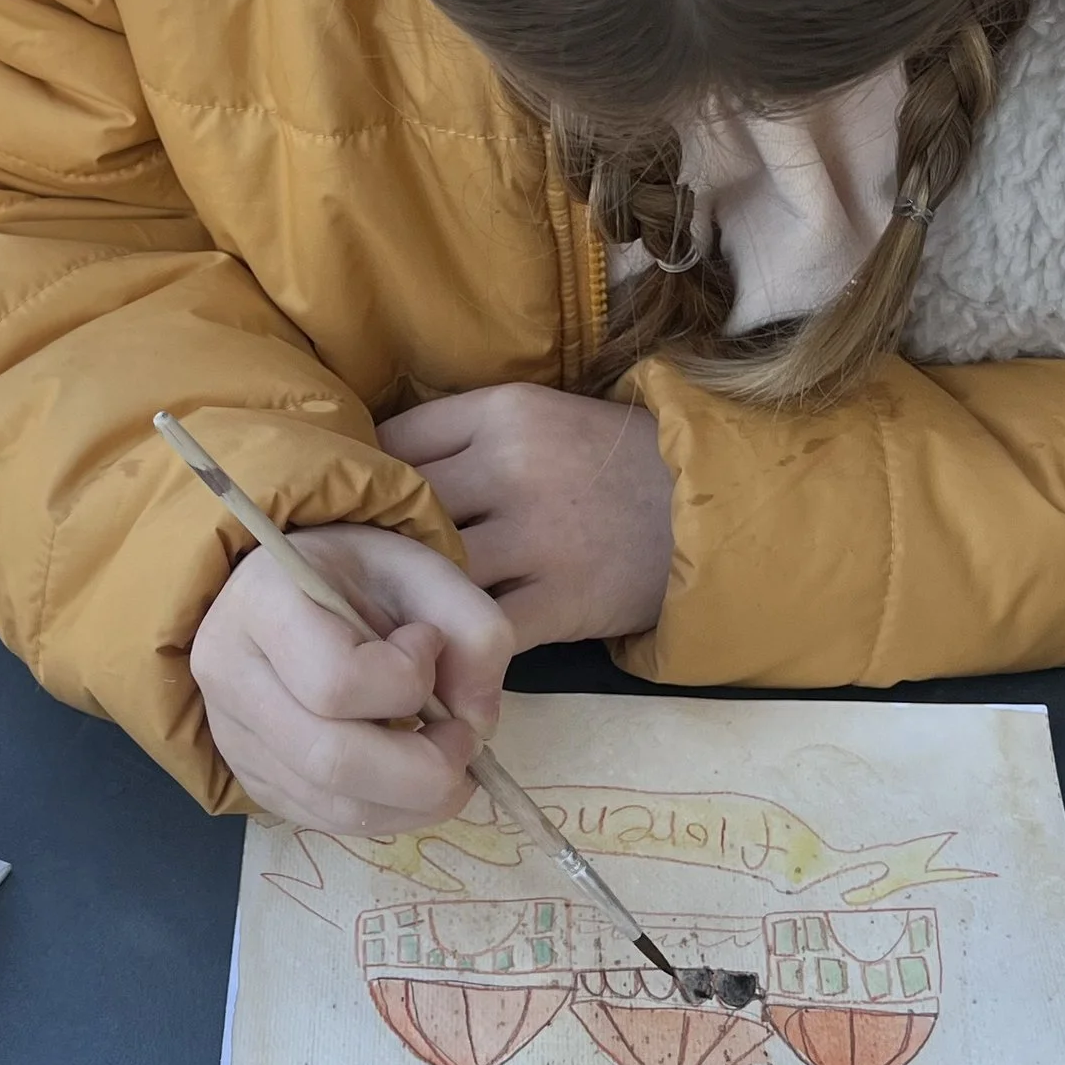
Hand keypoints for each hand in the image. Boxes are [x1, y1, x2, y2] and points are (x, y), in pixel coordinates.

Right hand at [191, 522, 511, 835]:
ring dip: (415, 800)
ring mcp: (233, 734)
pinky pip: (327, 819)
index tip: (428, 644)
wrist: (295, 592)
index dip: (408, 681)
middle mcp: (228, 674)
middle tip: (464, 740)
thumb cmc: (358, 575)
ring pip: (333, 805)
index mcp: (261, 601)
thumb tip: (479, 723)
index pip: (337, 681)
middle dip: (425, 768)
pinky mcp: (252, 777)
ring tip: (446, 758)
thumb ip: (475, 632)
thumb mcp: (427, 572)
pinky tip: (410, 775)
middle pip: (331, 760)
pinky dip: (389, 811)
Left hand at [377, 384, 675, 650]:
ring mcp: (540, 536)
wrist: (709, 508)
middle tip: (357, 573)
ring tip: (393, 616)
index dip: (364, 481)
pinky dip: (459, 646)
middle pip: (403, 508)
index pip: (393, 441)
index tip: (354, 509)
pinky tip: (443, 653)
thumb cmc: (607, 467)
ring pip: (436, 571)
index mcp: (502, 412)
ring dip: (411, 598)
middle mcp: (514, 466)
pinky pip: (486, 629)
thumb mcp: (537, 420)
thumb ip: (461, 438)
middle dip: (375, 543)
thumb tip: (366, 470)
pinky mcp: (565, 598)